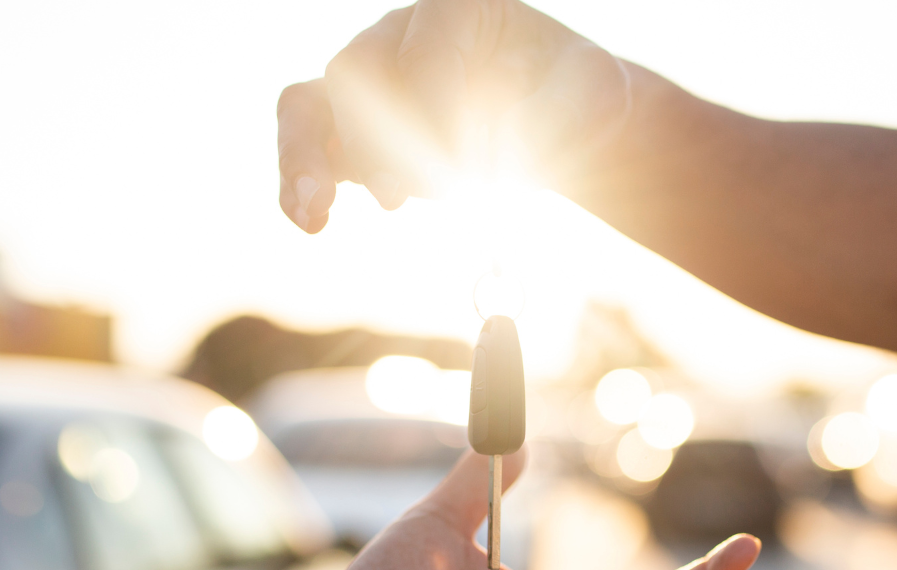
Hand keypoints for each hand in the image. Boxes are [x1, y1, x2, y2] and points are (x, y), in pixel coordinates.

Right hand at [277, 0, 631, 231]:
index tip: (466, 162)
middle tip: (410, 194)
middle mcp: (404, 32)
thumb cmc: (576, 107)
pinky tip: (310, 222)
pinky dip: (300, 182)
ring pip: (313, 104)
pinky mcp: (353, 130)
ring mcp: (372, 80)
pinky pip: (306, 142)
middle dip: (378, 138)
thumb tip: (548, 125)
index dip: (436, 96)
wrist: (554, 132)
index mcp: (463, 6)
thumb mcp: (597, 101)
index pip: (428, 39)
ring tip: (316, 212)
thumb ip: (580, 105)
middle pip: (361, 70)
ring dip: (307, 159)